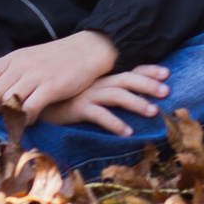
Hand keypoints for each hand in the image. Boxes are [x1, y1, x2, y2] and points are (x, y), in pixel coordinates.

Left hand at [0, 32, 118, 117]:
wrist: (88, 49)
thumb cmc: (59, 58)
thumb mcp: (31, 58)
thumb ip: (15, 71)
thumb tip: (0, 91)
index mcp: (15, 57)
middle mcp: (22, 65)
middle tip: (9, 113)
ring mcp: (36, 76)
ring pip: (8, 100)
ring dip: (11, 115)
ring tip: (20, 118)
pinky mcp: (52, 87)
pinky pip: (29, 108)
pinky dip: (26, 119)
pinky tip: (32, 119)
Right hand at [38, 66, 171, 135]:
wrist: (37, 102)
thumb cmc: (66, 99)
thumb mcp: (87, 92)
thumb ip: (105, 92)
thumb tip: (129, 98)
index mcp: (102, 77)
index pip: (128, 70)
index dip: (148, 70)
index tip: (167, 72)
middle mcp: (97, 82)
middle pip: (126, 79)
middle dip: (148, 84)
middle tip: (167, 91)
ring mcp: (87, 94)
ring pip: (116, 95)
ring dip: (136, 102)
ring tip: (153, 112)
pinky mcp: (78, 108)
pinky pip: (99, 114)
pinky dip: (115, 123)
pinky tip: (128, 133)